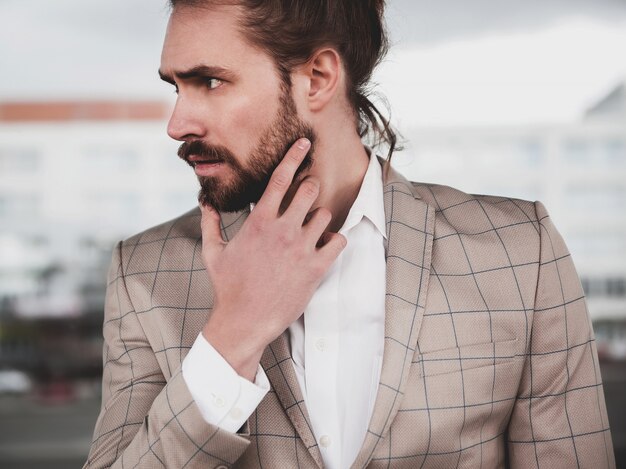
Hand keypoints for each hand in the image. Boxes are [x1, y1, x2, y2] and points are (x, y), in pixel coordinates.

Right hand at [200, 138, 346, 379]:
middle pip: (309, 190)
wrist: (244, 321)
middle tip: (307, 194)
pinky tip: (324, 246)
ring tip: (310, 229)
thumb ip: (210, 223)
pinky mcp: (316, 268)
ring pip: (324, 215)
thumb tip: (204, 203)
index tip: (303, 143)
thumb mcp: (213, 253)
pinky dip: (334, 241)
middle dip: (309, 188)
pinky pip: (338, 241)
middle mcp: (283, 230)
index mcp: (259, 222)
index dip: (293, 156)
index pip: (280, 179)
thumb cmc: (228, 287)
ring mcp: (301, 249)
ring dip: (319, 217)